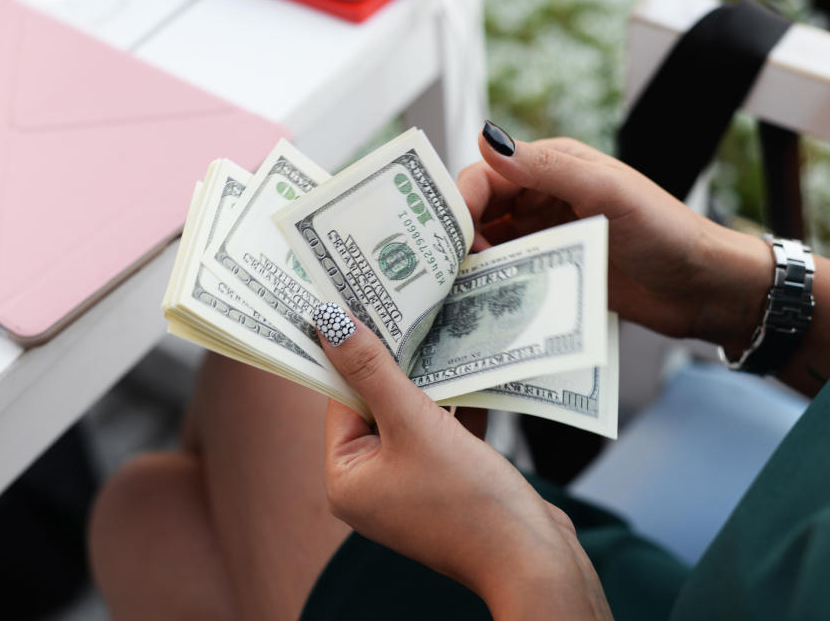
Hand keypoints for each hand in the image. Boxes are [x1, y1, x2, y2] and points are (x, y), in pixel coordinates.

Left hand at [317, 309, 612, 620]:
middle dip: (397, 364)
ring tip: (441, 328)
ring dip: (430, 382)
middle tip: (407, 308)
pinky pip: (442, 434)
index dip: (355, 353)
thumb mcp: (414, 424)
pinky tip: (471, 368)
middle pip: (376, 406)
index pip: (341, 400)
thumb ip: (373, 371)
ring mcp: (410, 488)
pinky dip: (455, 407)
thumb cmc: (467, 499)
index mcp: (346, 479)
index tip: (365, 304)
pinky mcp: (447, 485)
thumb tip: (329, 321)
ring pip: (414, 417)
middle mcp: (371, 486)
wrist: (535, 561)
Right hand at [458, 125, 772, 353]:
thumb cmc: (664, 230)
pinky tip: (479, 299)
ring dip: (471, 262)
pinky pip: (506, 274)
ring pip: (487, 245)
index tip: (449, 232)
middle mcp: (540, 199)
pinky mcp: (549, 272)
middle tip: (447, 266)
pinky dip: (489, 284)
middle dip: (458, 234)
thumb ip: (546, 167)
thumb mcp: (605, 192)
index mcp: (551, 166)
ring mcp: (543, 237)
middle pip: (479, 211)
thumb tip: (487, 139)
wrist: (699, 287)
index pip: (486, 174)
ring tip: (460, 287)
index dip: (460, 199)